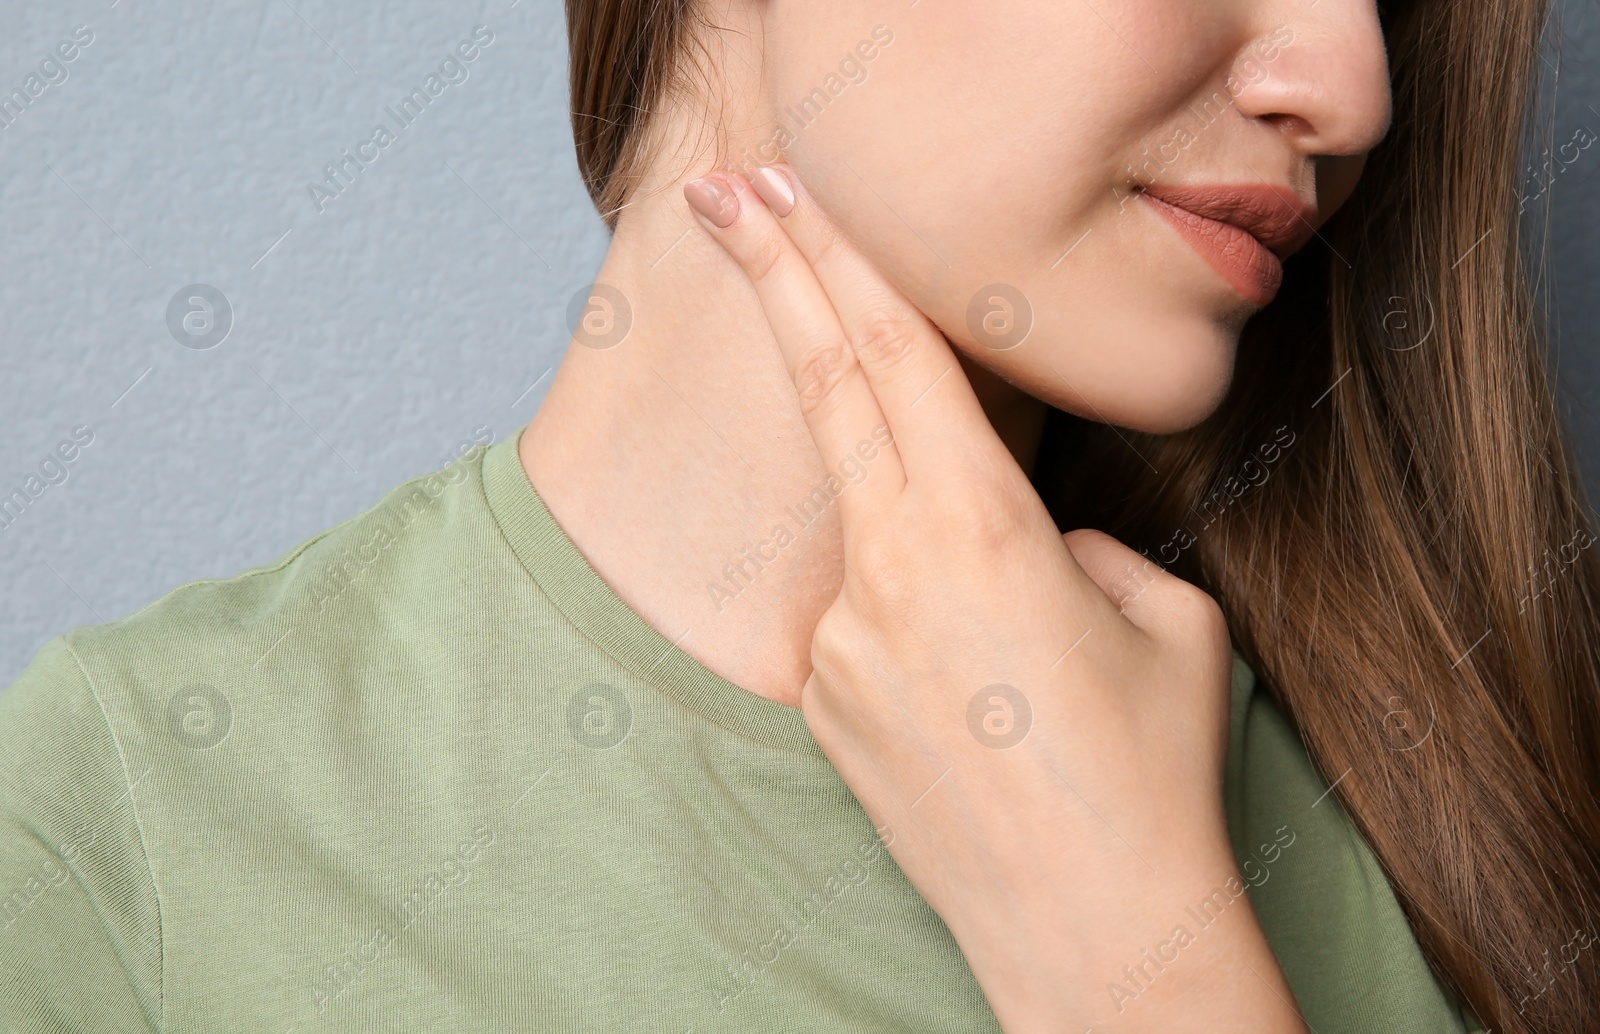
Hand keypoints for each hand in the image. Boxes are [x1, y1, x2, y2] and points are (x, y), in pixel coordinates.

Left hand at [684, 165, 1308, 1032]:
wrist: (1090, 929)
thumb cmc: (1150, 774)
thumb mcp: (1162, 618)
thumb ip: (1082, 544)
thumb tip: (1035, 543)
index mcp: (979, 527)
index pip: (894, 355)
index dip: (835, 260)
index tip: (782, 198)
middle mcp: (885, 569)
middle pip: (824, 388)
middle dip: (775, 276)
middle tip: (727, 196)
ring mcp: (838, 640)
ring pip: (866, 526)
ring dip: (916, 529)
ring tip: (1010, 650)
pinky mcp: (820, 701)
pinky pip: (865, 618)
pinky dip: (912, 615)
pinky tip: (983, 701)